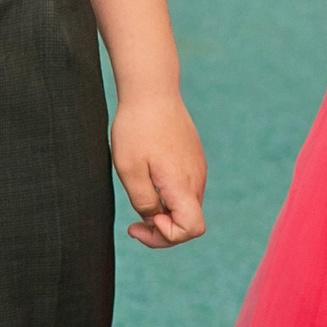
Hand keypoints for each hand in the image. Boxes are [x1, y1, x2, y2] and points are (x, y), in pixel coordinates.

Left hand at [111, 92, 206, 248]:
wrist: (151, 90)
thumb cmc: (136, 128)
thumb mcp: (129, 170)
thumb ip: (144, 202)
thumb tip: (155, 219)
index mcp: (182, 184)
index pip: (192, 229)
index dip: (166, 237)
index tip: (141, 222)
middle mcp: (196, 179)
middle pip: (188, 222)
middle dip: (162, 229)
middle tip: (133, 223)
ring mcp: (197, 168)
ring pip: (186, 205)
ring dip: (165, 212)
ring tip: (139, 193)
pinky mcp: (193, 158)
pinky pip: (185, 188)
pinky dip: (168, 195)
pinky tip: (148, 177)